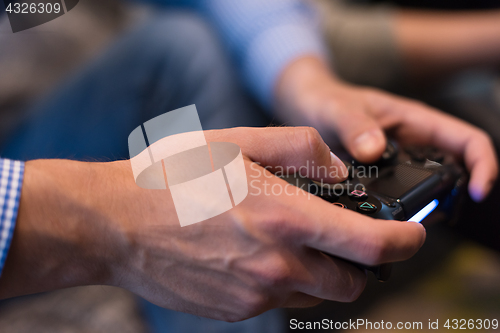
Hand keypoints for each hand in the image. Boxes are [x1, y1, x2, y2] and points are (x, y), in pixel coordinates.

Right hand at [0, 127, 424, 321]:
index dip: (404, 244)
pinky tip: (252, 253)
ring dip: (318, 273)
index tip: (413, 237)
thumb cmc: (172, 177)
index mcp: (282, 218)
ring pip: (315, 296)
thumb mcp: (237, 141)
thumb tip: (337, 169)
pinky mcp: (235, 310)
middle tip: (341, 237)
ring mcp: (254, 294)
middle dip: (359, 264)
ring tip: (286, 240)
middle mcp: (275, 265)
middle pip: (350, 284)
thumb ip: (298, 148)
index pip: (369, 246)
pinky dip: (283, 282)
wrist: (116, 225)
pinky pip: (278, 301)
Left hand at [275, 56, 497, 201]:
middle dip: (454, 196)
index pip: (468, 140)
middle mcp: (414, 142)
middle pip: (456, 170)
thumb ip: (354, 125)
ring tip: (409, 224)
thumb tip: (374, 150)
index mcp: (415, 121)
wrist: (307, 104)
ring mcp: (400, 161)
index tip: (478, 193)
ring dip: (428, 206)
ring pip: (430, 188)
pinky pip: (403, 195)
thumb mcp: (338, 109)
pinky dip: (403, 209)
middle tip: (433, 218)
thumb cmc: (326, 99)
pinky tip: (387, 222)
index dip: (483, 165)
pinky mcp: (383, 176)